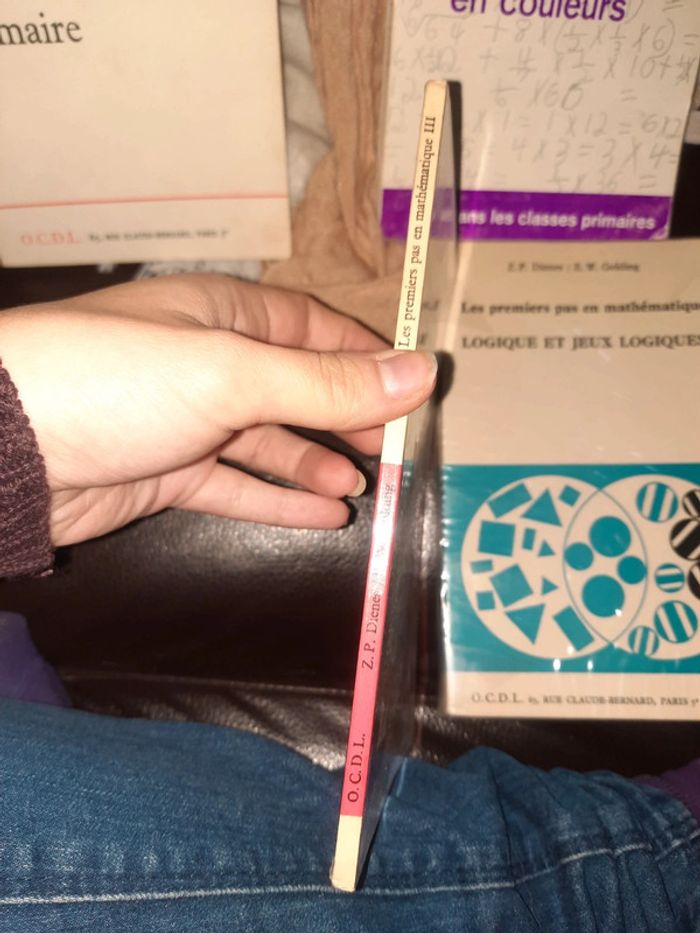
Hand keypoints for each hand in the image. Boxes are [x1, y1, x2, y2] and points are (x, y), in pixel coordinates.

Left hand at [0, 275, 435, 544]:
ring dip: (316, 463)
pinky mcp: (165, 474)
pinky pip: (236, 486)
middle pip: (297, 388)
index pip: (315, 329)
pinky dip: (277, 500)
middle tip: (397, 451)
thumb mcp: (233, 374)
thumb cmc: (120, 381)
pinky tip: (323, 516)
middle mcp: (209, 363)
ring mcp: (187, 422)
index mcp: (225, 314)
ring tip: (364, 486)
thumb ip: (328, 382)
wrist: (6, 445)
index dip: (367, 358)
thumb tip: (423, 372)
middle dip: (347, 417)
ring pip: (269, 442)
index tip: (417, 391)